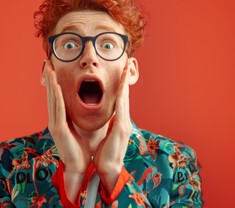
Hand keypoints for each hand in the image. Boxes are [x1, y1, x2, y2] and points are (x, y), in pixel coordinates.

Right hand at [42, 60, 89, 172]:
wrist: (77, 166)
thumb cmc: (78, 149)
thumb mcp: (75, 129)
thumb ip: (73, 118)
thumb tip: (75, 108)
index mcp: (59, 120)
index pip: (55, 97)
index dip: (53, 83)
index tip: (52, 69)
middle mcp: (54, 120)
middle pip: (51, 95)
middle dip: (49, 79)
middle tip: (47, 64)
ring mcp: (55, 124)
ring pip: (53, 100)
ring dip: (51, 84)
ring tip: (50, 70)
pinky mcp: (59, 129)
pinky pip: (58, 110)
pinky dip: (57, 97)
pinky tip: (56, 86)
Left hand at [93, 61, 132, 193]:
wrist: (109, 168)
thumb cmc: (106, 153)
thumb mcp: (108, 135)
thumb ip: (110, 125)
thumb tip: (110, 117)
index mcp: (120, 122)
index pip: (121, 100)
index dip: (122, 86)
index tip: (122, 73)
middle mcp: (124, 121)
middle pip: (125, 96)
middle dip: (126, 80)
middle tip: (127, 65)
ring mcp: (124, 124)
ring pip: (125, 100)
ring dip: (125, 85)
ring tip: (126, 71)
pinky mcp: (121, 129)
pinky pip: (121, 110)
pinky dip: (122, 97)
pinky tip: (122, 88)